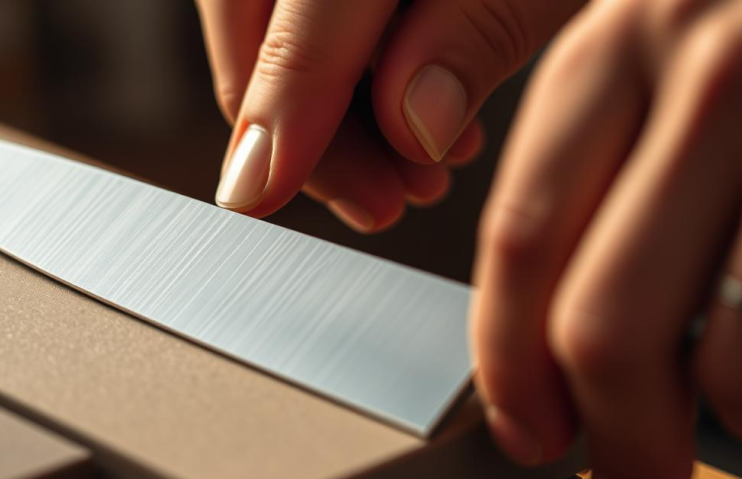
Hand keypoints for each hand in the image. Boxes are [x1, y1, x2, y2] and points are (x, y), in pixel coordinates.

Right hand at [195, 0, 583, 231]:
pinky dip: (350, 72)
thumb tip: (414, 123)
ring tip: (419, 162)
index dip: (277, 120)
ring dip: (337, 114)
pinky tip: (413, 105)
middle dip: (314, 132)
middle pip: (261, 34)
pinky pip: (306, 15)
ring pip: (277, 32)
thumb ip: (482, 23)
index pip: (296, 28)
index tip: (258, 194)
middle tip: (384, 197)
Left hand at [473, 0, 741, 478]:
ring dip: (722, 420)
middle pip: (606, 320)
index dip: (508, 365)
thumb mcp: (655, 50)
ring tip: (730, 417)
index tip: (523, 430)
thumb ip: (582, 157)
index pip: (520, 242)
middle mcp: (710, 72)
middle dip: (616, 433)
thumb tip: (527, 342)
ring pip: (727, 353)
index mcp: (611, 50)